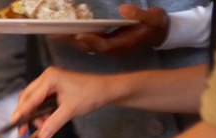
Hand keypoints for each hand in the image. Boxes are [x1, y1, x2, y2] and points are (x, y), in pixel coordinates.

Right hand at [11, 66, 114, 137]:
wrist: (105, 90)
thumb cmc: (90, 95)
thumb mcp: (70, 111)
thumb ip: (53, 124)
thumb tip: (41, 137)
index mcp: (49, 78)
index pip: (30, 98)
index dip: (21, 112)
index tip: (14, 124)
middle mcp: (46, 77)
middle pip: (27, 98)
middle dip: (26, 115)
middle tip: (24, 130)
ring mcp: (49, 82)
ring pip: (33, 100)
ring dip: (35, 115)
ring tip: (43, 125)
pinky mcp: (52, 88)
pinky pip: (40, 101)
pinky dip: (41, 112)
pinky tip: (47, 120)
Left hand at [50, 5, 168, 54]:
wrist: (161, 34)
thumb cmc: (157, 25)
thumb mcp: (153, 18)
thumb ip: (139, 15)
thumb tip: (123, 9)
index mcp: (123, 44)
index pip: (103, 44)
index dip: (90, 40)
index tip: (78, 35)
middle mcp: (113, 49)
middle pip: (89, 47)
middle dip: (72, 41)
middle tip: (55, 34)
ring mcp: (109, 47)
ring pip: (86, 46)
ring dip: (71, 40)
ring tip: (54, 33)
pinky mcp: (107, 44)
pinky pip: (89, 42)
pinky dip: (77, 38)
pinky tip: (66, 32)